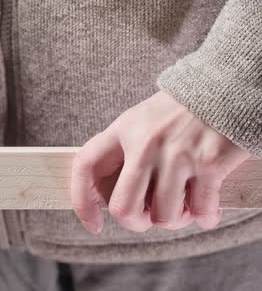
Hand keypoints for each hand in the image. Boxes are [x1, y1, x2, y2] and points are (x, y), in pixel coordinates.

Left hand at [71, 91, 250, 233]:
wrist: (227, 85)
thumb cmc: (182, 110)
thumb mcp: (142, 120)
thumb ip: (124, 152)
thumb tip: (110, 196)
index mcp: (124, 129)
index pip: (86, 166)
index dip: (82, 201)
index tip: (93, 224)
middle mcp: (145, 143)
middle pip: (123, 207)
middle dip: (136, 222)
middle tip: (148, 216)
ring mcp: (177, 154)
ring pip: (163, 216)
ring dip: (176, 219)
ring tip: (184, 205)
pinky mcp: (209, 163)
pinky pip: (201, 212)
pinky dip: (205, 217)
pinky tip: (207, 206)